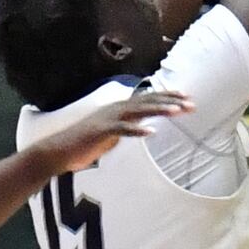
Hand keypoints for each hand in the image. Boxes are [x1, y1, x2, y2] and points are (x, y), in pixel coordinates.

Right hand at [26, 88, 191, 174]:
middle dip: (170, 101)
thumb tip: (142, 126)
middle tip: (191, 103)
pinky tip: (151, 132)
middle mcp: (115, 109)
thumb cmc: (84, 145)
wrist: (57, 152)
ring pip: (138, 111)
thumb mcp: (111, 134)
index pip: (147, 99)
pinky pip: (122, 129)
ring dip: (158, 110)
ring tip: (177, 111)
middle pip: (147, 101)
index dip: (167, 96)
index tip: (187, 97)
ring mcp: (108, 119)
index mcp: (119, 109)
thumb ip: (126, 127)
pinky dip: (137, 130)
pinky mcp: (101, 131)